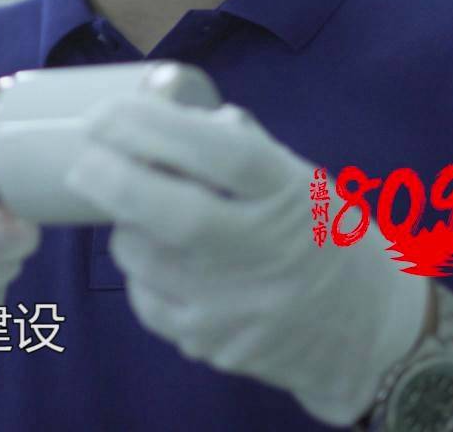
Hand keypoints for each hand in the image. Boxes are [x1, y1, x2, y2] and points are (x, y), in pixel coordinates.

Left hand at [63, 95, 429, 426]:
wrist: (370, 333)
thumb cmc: (324, 236)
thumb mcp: (299, 180)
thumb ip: (237, 148)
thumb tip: (161, 107)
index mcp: (290, 196)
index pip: (220, 154)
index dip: (153, 127)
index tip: (105, 112)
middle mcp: (266, 252)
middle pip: (172, 213)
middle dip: (111, 178)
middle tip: (82, 158)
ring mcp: (239, 306)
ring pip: (144, 258)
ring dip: (124, 227)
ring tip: (138, 213)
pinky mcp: (214, 345)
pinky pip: (146, 301)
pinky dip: (140, 275)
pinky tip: (161, 262)